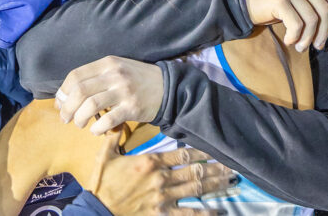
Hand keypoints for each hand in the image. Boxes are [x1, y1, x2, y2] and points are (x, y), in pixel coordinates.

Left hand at [56, 56, 162, 134]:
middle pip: (80, 91)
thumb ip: (95, 77)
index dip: (63, 91)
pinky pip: (108, 120)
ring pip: (91, 106)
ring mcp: (124, 91)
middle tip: (65, 118)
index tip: (60, 103)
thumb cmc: (137, 79)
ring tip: (79, 124)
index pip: (76, 75)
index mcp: (108, 63)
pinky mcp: (133, 108)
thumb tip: (66, 95)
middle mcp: (115, 75)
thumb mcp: (118, 68)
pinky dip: (97, 128)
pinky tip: (96, 130)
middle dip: (67, 108)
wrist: (168, 87)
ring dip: (79, 118)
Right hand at [94, 130, 233, 215]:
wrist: (96, 210)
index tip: (214, 149)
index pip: (182, 154)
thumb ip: (113, 137)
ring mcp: (163, 198)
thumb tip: (115, 120)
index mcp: (150, 162)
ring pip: (195, 189)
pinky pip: (188, 214)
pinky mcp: (161, 214)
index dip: (201, 151)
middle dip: (215, 168)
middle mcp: (161, 179)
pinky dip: (204, 212)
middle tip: (232, 165)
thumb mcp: (104, 156)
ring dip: (216, 185)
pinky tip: (218, 211)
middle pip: (195, 171)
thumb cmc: (100, 183)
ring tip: (231, 181)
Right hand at [244, 0, 327, 50]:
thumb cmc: (265, 2)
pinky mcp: (279, 0)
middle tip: (317, 46)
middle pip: (324, 9)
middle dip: (323, 32)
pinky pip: (297, 25)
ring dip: (308, 38)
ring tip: (300, 47)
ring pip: (311, 20)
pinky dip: (295, 37)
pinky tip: (289, 40)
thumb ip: (308, 1)